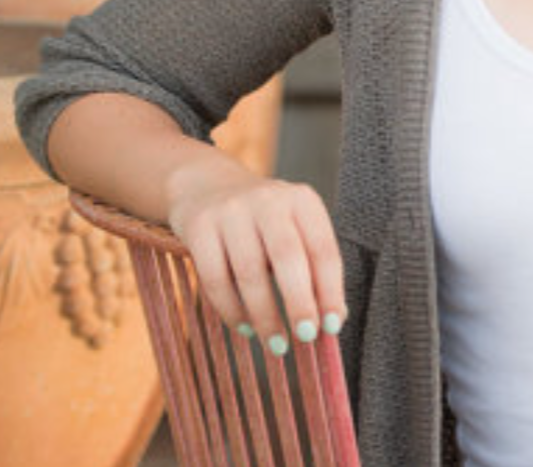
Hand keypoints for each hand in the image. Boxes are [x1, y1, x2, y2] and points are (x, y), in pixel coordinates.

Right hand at [165, 152, 346, 355]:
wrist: (207, 187)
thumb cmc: (263, 222)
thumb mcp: (293, 229)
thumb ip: (313, 269)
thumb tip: (332, 322)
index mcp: (302, 200)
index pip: (323, 248)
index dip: (330, 289)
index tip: (333, 326)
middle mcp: (269, 200)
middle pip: (288, 257)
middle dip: (299, 302)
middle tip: (306, 337)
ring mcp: (231, 211)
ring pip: (250, 273)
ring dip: (265, 316)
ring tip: (277, 344)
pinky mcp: (199, 227)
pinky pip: (216, 279)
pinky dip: (232, 311)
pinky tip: (245, 328)